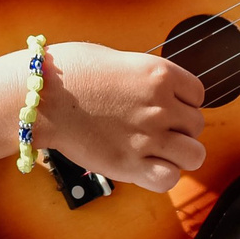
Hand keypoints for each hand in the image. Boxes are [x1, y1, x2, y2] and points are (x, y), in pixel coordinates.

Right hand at [31, 41, 206, 193]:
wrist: (41, 97)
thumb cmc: (72, 72)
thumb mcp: (119, 60)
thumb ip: (146, 79)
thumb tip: (161, 92)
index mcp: (159, 74)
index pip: (198, 94)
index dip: (184, 102)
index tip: (167, 106)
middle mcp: (159, 106)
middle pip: (196, 125)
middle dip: (180, 127)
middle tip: (155, 128)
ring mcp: (147, 137)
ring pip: (194, 154)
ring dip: (180, 154)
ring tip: (158, 150)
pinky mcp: (129, 164)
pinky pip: (169, 178)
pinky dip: (164, 175)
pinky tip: (147, 166)